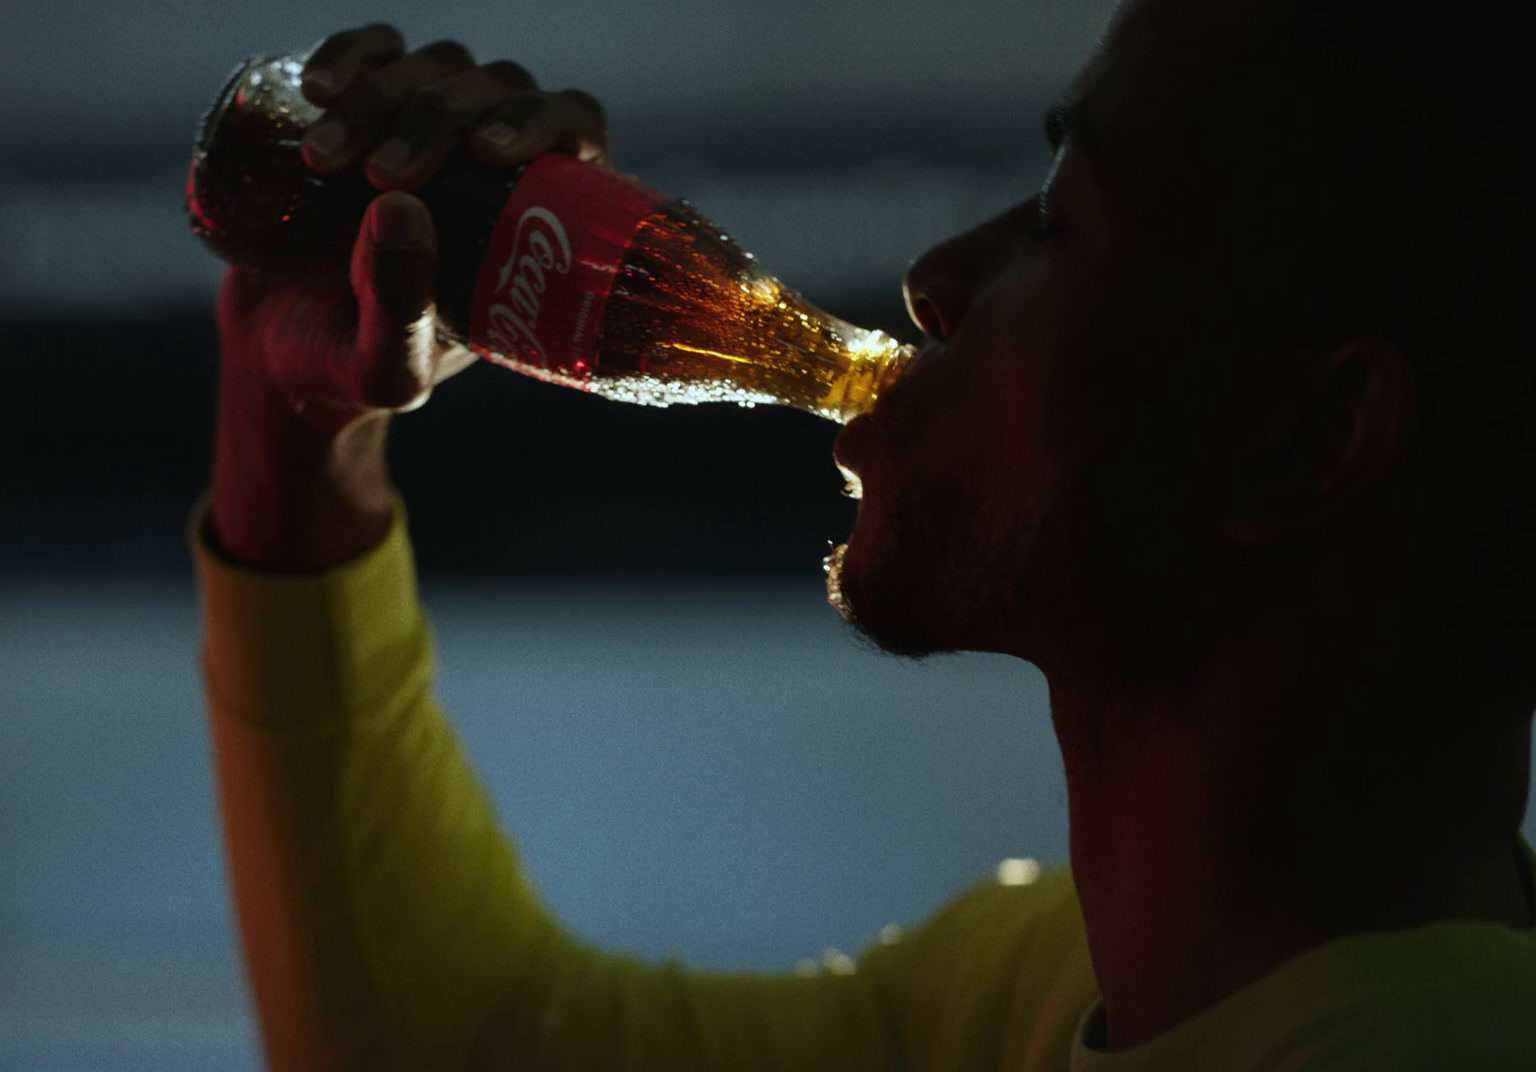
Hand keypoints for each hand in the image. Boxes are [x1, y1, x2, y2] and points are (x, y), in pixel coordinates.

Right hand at [210, 24, 610, 569]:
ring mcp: (433, 131)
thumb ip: (399, 312)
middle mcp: (496, 167)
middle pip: (501, 89)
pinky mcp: (368, 108)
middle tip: (382, 175)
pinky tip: (318, 89)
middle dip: (440, 119)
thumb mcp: (381, 370)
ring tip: (321, 158)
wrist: (273, 356)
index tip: (487, 151)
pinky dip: (351, 53)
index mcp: (535, 223)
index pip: (575, 135)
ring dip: (384, 95)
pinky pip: (377, 49)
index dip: (547, 121)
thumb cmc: (347, 375)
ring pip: (440, 65)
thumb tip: (403, 208)